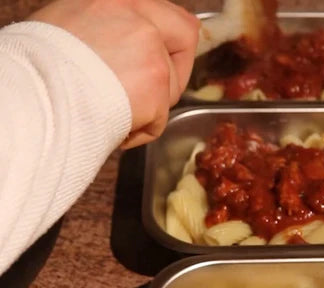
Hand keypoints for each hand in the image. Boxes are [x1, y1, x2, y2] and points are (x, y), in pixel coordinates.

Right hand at [29, 0, 198, 148]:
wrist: (31, 96)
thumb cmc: (40, 67)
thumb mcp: (73, 24)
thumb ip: (110, 29)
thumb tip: (130, 47)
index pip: (171, 15)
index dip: (171, 43)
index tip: (165, 61)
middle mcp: (139, 16)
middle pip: (185, 38)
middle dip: (174, 71)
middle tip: (151, 94)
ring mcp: (151, 51)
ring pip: (170, 87)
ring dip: (148, 108)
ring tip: (111, 111)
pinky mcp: (155, 84)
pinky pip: (160, 119)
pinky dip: (139, 130)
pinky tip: (112, 125)